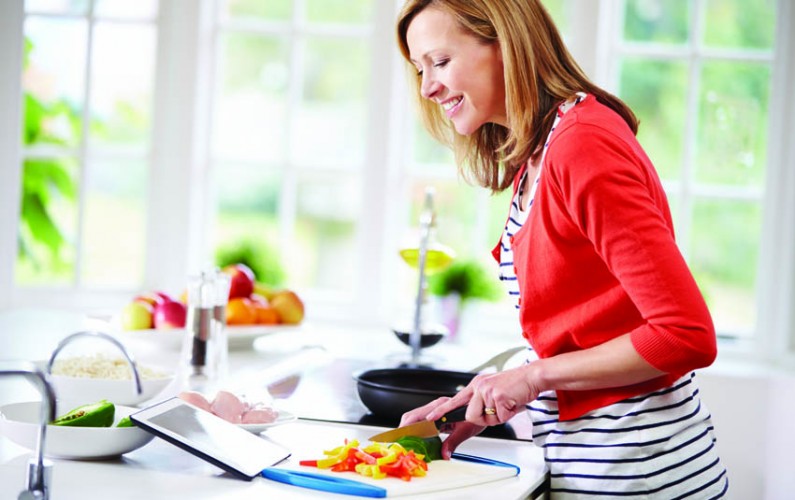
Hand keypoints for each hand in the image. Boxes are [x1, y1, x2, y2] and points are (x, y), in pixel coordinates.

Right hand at [399, 396, 484, 459]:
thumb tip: (444, 455)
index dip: (408, 427)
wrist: (485, 407)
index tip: (402, 436)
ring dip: (408, 429)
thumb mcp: (466, 430)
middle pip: (412, 416)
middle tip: (398, 441)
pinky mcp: (436, 414)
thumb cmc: (477, 414)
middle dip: (403, 428)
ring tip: (403, 441)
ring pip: (415, 417)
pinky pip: (421, 420)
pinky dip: (415, 429)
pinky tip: (414, 439)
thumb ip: (453, 442)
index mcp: (441, 407)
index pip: (418, 416)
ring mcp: (435, 409)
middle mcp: (436, 406)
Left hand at [425, 364, 542, 425]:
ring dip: (498, 417)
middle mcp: (479, 386)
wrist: (532, 376)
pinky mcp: (498, 395)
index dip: (441, 411)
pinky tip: (513, 403)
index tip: (430, 418)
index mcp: (476, 386)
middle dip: (484, 419)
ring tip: (507, 405)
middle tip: (498, 411)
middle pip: (470, 415)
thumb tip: (475, 418)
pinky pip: (500, 417)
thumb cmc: (515, 387)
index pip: (454, 400)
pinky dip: (508, 414)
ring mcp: (487, 390)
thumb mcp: (494, 394)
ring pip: (486, 418)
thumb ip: (482, 405)